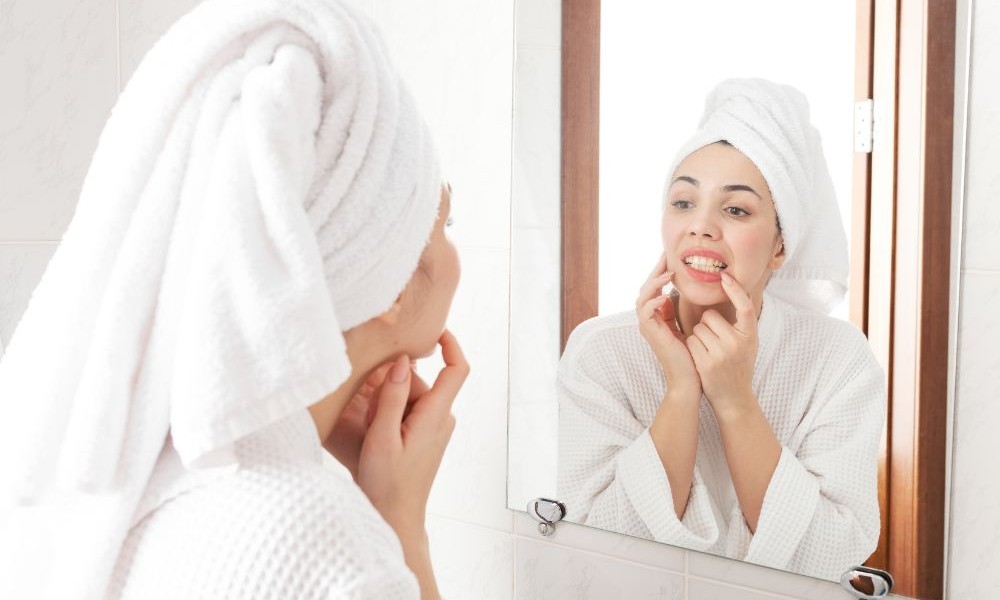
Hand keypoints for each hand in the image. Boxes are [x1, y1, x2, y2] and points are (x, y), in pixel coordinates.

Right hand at [356, 330, 468, 536]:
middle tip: (370, 414)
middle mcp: (442, 418)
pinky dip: (389, 415)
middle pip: (420, 382)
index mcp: (436, 415)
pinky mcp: (425, 435)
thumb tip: (405, 361)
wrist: (394, 517)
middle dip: (392, 386)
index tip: (434, 328)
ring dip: (387, 404)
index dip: (450, 344)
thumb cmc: (387, 483)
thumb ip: (392, 397)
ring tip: (371, 430)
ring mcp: (434, 427)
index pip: (457, 369)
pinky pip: (408, 411)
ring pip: (410, 396)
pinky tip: (375, 434)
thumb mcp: (382, 437)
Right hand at [636, 253, 700, 396]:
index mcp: (658, 317)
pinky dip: (652, 300)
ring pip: (641, 296)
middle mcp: (650, 320)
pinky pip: (644, 311)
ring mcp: (648, 327)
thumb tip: (681, 294)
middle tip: (667, 256)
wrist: (689, 380)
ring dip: (654, 283)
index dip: (661, 272)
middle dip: (655, 270)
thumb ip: (679, 312)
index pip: (655, 288)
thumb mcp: (686, 328)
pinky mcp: (651, 334)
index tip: (672, 258)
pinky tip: (664, 294)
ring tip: (669, 274)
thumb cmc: (692, 356)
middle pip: (645, 287)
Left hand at [685, 271, 758, 416]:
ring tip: (709, 352)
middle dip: (706, 325)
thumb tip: (734, 294)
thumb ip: (742, 324)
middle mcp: (737, 343)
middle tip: (715, 342)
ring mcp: (722, 353)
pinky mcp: (706, 363)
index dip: (735, 290)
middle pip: (710, 317)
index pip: (745, 306)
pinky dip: (692, 347)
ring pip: (697, 328)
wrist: (734, 398)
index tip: (725, 276)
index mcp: (750, 335)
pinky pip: (691, 341)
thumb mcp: (748, 344)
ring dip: (698, 337)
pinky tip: (701, 359)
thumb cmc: (739, 367)